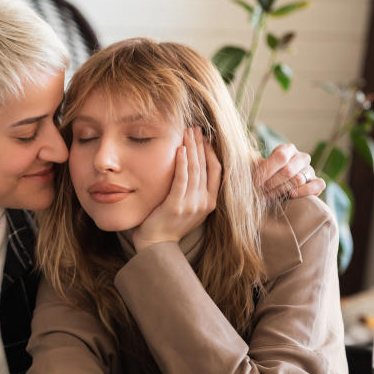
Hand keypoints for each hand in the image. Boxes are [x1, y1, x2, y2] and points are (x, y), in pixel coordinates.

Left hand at [131, 127, 221, 251]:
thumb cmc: (169, 223)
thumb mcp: (189, 207)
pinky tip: (180, 149)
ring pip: (194, 170)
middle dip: (200, 145)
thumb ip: (194, 190)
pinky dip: (181, 162)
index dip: (211, 152)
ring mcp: (191, 205)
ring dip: (191, 148)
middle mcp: (204, 203)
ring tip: (187, 133)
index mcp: (210, 203)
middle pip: (205, 166)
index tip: (205, 138)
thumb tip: (193, 166)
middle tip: (195, 128)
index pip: (216, 171)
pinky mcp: (176, 206)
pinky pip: (181, 180)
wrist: (156, 244)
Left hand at [256, 143, 325, 198]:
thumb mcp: (256, 168)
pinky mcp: (317, 182)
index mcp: (287, 149)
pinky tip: (291, 196)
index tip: (255, 180)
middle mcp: (301, 157)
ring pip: (299, 179)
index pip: (281, 156)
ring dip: (281, 190)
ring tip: (269, 196)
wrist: (274, 190)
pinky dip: (304, 191)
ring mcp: (310, 170)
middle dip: (272, 183)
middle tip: (261, 190)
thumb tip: (243, 167)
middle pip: (288, 170)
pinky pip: (318, 185)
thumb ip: (253, 166)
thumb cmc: (263, 177)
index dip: (267, 169)